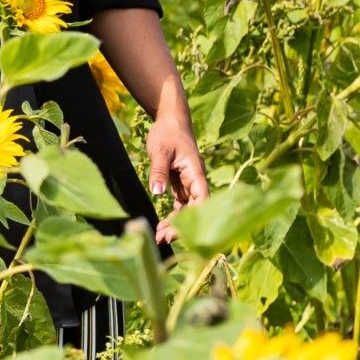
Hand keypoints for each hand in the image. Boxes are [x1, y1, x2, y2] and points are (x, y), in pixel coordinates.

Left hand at [143, 104, 209, 243]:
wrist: (169, 121)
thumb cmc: (167, 133)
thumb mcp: (160, 150)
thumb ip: (159, 171)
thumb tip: (157, 192)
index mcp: (196, 173)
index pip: (202, 200)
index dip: (193, 218)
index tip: (177, 230)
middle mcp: (195, 181)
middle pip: (194, 209)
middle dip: (180, 225)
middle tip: (162, 238)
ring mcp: (189, 184)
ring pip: (187, 209)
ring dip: (176, 223)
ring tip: (159, 236)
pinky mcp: (181, 184)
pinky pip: (180, 205)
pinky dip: (173, 215)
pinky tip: (162, 226)